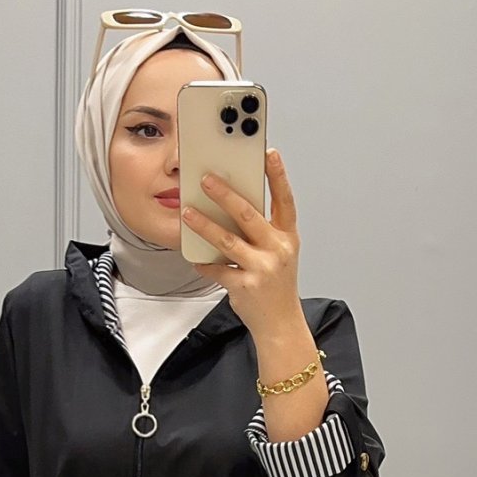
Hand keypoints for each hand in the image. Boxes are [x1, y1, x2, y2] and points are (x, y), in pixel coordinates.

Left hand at [182, 148, 302, 340]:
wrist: (280, 323)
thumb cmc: (277, 285)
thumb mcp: (279, 253)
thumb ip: (263, 230)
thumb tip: (234, 204)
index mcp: (288, 237)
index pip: (285, 200)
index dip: (278, 176)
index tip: (269, 153)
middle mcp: (277, 250)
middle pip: (248, 215)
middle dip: (225, 194)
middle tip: (206, 179)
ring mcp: (262, 269)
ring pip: (227, 241)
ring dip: (204, 225)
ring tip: (188, 212)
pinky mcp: (245, 286)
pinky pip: (218, 270)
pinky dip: (204, 263)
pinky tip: (194, 257)